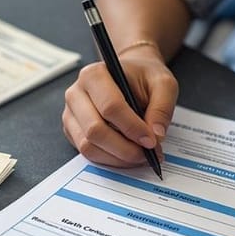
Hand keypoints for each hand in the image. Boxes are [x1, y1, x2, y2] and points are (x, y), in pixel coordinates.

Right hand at [62, 48, 177, 166]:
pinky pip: (87, 153)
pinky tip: (127, 155)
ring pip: (88, 146)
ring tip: (140, 156)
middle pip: (95, 130)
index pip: (110, 107)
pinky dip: (110, 160)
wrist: (129, 78)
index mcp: (94, 75)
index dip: (132, 128)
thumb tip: (156, 135)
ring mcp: (71, 115)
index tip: (151, 141)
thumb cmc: (142, 77)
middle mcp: (76, 94)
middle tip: (148, 154)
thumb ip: (162, 107)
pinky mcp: (72, 131)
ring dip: (117, 158)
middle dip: (124, 148)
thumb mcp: (163, 83)